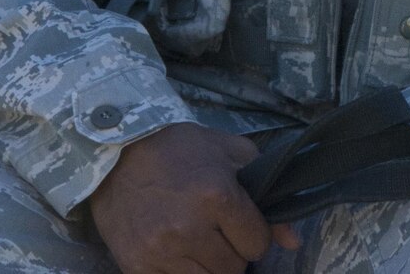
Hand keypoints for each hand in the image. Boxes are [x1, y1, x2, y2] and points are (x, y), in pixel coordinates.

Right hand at [90, 122, 300, 273]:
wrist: (117, 151)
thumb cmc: (178, 147)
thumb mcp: (229, 153)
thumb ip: (266, 193)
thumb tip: (293, 241)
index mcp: (217, 197)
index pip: (257, 245)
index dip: (253, 235)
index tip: (241, 224)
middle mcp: (189, 228)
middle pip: (233, 269)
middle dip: (232, 253)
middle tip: (217, 233)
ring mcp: (160, 251)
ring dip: (207, 266)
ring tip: (196, 243)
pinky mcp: (136, 266)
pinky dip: (179, 272)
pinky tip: (175, 252)